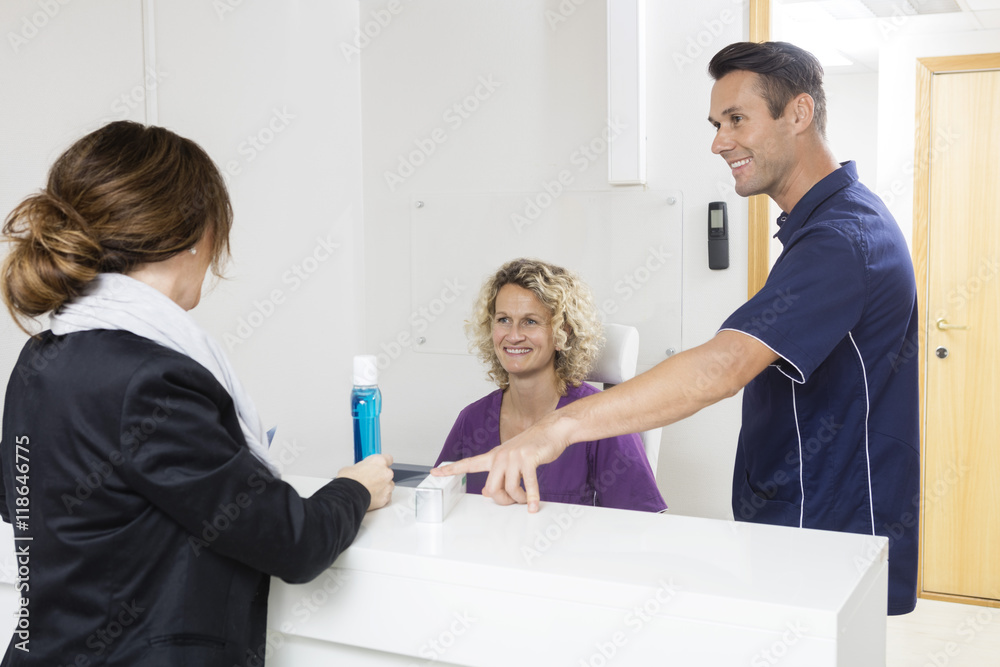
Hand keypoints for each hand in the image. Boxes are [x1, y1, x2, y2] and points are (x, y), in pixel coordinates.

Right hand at [337, 453, 393, 510]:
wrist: (348, 496)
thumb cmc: (349, 481)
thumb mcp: (352, 467)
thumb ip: (362, 467)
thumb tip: (360, 471)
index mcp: (379, 461)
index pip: (388, 459)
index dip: (382, 463)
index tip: (379, 466)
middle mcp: (386, 473)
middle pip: (388, 473)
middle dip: (381, 477)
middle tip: (370, 480)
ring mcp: (387, 486)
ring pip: (388, 486)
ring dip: (382, 487)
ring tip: (370, 490)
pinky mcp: (386, 498)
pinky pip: (386, 497)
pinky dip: (381, 497)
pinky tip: (372, 497)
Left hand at [432, 416, 568, 512]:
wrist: (552, 430)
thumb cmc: (533, 447)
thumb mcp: (511, 460)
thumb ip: (498, 474)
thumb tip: (488, 493)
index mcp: (494, 456)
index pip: (468, 463)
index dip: (451, 469)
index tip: (435, 471)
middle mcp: (500, 456)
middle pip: (491, 487)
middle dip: (502, 500)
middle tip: (513, 502)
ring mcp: (514, 456)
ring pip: (509, 488)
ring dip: (518, 500)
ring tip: (526, 502)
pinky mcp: (528, 458)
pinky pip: (527, 484)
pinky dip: (531, 498)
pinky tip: (533, 506)